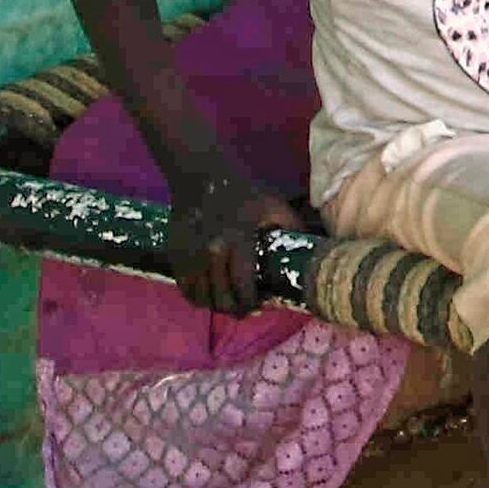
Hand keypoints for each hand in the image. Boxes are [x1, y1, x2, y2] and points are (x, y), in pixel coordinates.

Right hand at [165, 180, 301, 312]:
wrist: (201, 177)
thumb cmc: (243, 192)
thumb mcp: (275, 206)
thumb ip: (294, 228)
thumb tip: (314, 249)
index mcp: (237, 242)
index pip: (243, 289)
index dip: (252, 304)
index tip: (260, 306)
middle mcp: (210, 254)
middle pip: (220, 300)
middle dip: (235, 310)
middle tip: (245, 309)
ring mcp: (189, 256)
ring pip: (200, 298)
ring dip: (215, 305)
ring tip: (228, 301)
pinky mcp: (174, 255)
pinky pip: (184, 288)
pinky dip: (196, 296)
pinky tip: (209, 292)